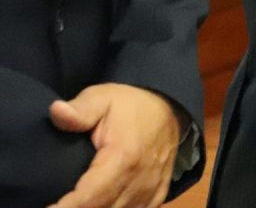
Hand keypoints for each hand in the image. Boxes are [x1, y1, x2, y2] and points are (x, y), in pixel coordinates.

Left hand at [48, 83, 182, 207]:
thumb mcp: (102, 98)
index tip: (47, 207)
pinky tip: (104, 205)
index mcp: (123, 158)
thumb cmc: (129, 105)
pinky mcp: (157, 194)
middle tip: (58, 203)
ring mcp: (151, 189)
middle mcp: (139, 179)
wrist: (168, 106)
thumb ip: (80, 110)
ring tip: (78, 203)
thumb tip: (56, 112)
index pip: (88, 198)